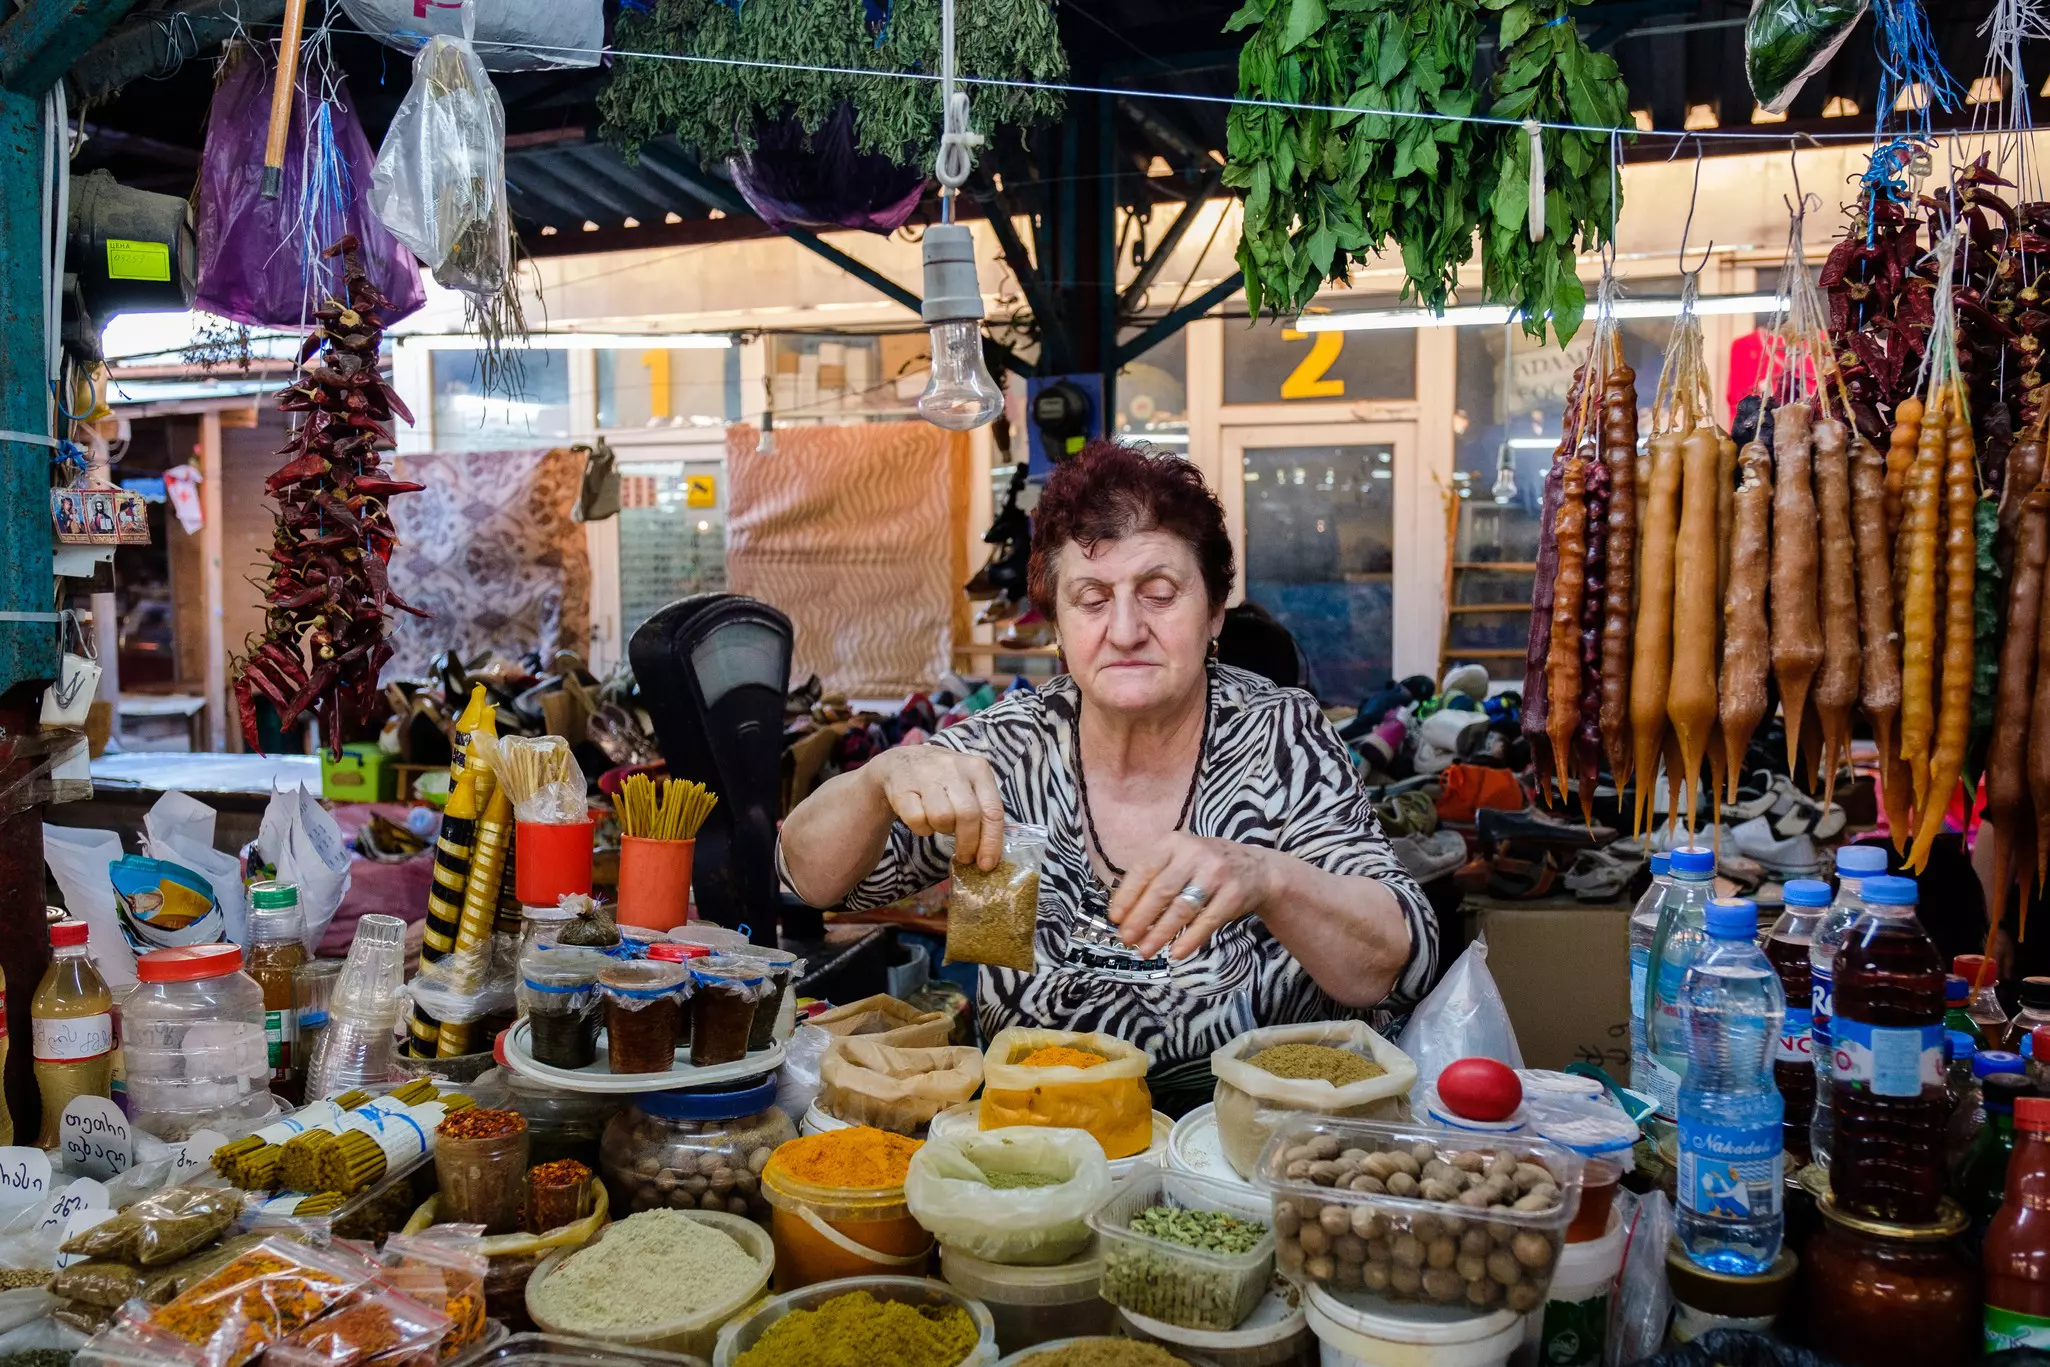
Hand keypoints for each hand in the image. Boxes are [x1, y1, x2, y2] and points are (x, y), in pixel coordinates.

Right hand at [865, 745, 1006, 869]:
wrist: (902, 762)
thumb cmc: (943, 780)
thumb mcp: (968, 786)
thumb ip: (982, 811)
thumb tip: (990, 854)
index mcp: (977, 769)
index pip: (992, 810)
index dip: (991, 842)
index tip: (987, 864)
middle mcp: (954, 768)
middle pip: (968, 816)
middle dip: (968, 843)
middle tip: (965, 857)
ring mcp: (927, 775)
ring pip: (942, 817)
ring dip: (942, 829)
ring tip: (940, 823)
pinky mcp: (903, 787)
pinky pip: (917, 820)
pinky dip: (922, 828)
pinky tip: (923, 818)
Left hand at [1109, 833, 1277, 960]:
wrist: (1257, 869)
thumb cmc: (1206, 867)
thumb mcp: (1180, 859)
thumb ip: (1155, 878)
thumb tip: (1123, 912)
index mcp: (1174, 843)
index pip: (1144, 869)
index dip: (1127, 896)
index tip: (1115, 919)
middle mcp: (1195, 853)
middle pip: (1161, 890)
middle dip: (1140, 919)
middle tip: (1126, 940)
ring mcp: (1216, 873)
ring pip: (1182, 908)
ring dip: (1160, 933)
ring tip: (1144, 950)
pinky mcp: (1233, 894)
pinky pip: (1207, 921)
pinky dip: (1189, 939)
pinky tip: (1175, 953)